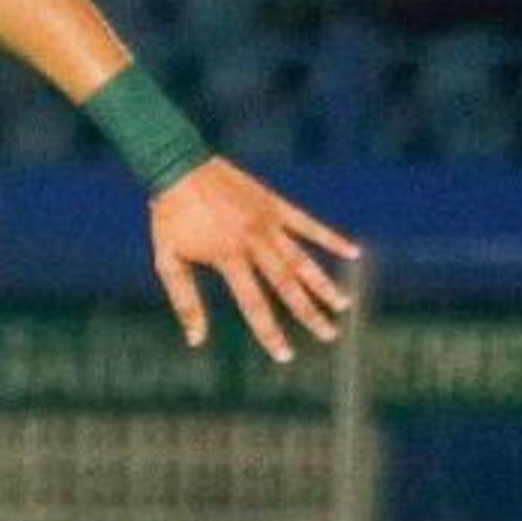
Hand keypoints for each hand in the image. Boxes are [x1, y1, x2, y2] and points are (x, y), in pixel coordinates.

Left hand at [148, 159, 357, 361]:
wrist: (177, 164)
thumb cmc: (169, 216)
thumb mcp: (168, 260)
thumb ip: (185, 301)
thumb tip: (196, 341)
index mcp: (227, 258)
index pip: (254, 304)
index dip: (270, 332)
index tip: (286, 356)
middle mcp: (253, 242)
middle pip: (287, 286)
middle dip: (309, 314)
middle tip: (329, 336)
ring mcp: (267, 222)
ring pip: (302, 259)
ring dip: (324, 284)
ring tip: (343, 306)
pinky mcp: (274, 204)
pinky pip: (308, 224)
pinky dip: (331, 238)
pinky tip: (353, 253)